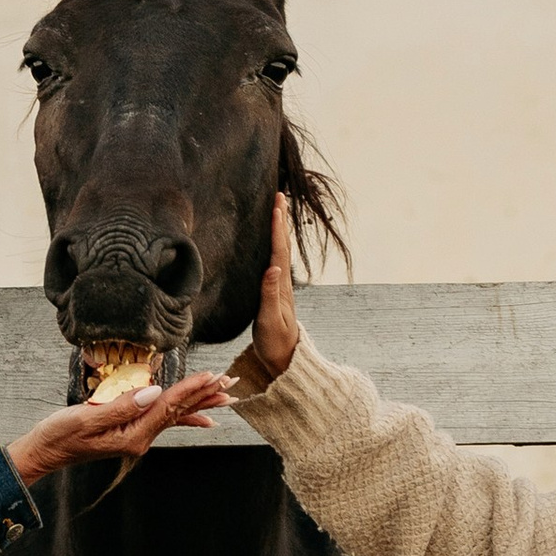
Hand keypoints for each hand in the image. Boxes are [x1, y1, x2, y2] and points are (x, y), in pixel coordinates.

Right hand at [8, 372, 227, 486]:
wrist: (44, 453)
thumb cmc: (58, 435)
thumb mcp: (85, 419)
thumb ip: (120, 406)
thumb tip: (153, 392)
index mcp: (132, 435)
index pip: (167, 407)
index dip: (190, 389)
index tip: (212, 375)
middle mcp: (140, 438)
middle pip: (178, 412)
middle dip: (206, 395)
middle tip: (232, 382)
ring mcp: (137, 437)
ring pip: (175, 416)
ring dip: (200, 402)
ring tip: (225, 394)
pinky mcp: (130, 432)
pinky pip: (163, 420)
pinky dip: (184, 415)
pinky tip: (202, 419)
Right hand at [226, 193, 300, 399]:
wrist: (285, 360)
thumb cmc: (276, 343)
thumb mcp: (270, 321)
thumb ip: (270, 294)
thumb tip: (274, 269)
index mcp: (281, 286)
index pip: (279, 251)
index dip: (278, 228)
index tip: (277, 205)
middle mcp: (282, 283)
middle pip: (282, 245)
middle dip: (281, 220)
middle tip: (279, 196)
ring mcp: (280, 287)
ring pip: (280, 251)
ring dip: (279, 229)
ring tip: (277, 209)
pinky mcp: (275, 292)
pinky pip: (275, 260)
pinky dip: (274, 244)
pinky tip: (271, 241)